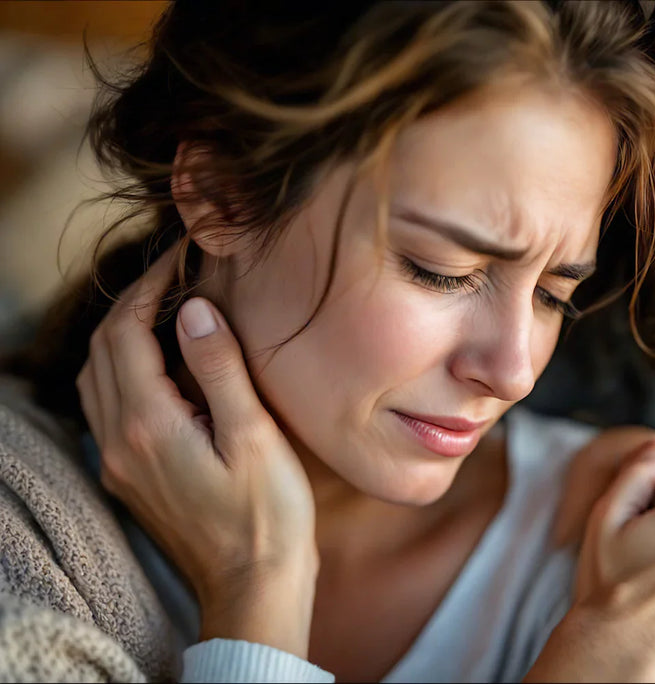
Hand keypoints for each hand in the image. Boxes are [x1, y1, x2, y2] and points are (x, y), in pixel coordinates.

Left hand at [76, 249, 318, 657]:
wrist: (252, 585)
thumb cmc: (267, 515)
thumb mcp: (254, 436)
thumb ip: (219, 370)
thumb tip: (193, 310)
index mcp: (149, 425)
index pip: (127, 332)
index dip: (149, 287)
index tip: (181, 259)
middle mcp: (119, 441)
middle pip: (103, 350)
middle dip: (133, 304)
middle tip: (175, 276)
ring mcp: (118, 462)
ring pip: (97, 378)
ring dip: (123, 336)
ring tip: (167, 312)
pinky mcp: (129, 477)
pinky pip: (107, 407)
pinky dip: (124, 371)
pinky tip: (161, 368)